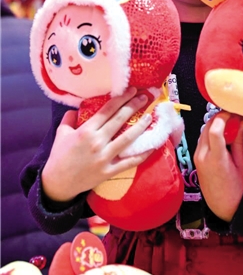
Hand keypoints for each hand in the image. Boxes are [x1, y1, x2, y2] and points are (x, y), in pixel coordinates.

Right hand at [42, 88, 152, 202]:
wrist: (58, 183)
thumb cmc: (59, 156)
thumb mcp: (61, 133)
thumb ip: (69, 118)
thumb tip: (77, 108)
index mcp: (86, 131)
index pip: (107, 110)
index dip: (121, 98)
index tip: (132, 90)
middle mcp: (97, 142)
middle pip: (119, 120)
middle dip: (134, 106)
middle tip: (144, 97)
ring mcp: (104, 157)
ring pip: (127, 139)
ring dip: (140, 126)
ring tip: (150, 116)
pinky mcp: (109, 171)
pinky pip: (129, 162)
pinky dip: (142, 154)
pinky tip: (152, 146)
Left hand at [194, 112, 242, 221]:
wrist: (222, 207)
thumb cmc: (236, 189)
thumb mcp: (242, 165)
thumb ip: (240, 141)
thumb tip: (242, 120)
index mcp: (216, 159)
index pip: (215, 130)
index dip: (225, 117)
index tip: (235, 113)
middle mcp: (202, 155)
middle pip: (207, 126)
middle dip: (221, 117)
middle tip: (235, 115)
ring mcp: (197, 156)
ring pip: (204, 130)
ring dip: (216, 123)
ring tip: (231, 124)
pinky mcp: (196, 157)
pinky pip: (203, 138)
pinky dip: (212, 131)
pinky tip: (224, 134)